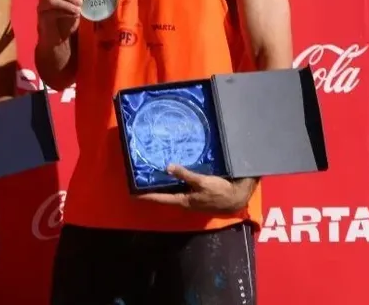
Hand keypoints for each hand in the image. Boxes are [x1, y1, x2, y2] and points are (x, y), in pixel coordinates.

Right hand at [36, 0, 84, 45]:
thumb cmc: (66, 23)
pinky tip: (73, 16)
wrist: (58, 40)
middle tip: (80, 2)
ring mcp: (42, 7)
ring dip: (67, 4)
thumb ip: (78, 2)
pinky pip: (51, 12)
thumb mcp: (75, 10)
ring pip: (52, 0)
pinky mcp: (41, 17)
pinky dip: (64, 13)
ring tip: (78, 10)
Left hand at [138, 165, 256, 213]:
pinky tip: (173, 174)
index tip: (132, 193)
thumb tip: (167, 167)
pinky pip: (181, 188)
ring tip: (152, 174)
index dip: (146, 195)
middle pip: (164, 195)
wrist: (236, 198)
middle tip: (140, 179)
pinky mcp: (196, 194)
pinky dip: (174, 182)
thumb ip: (185, 174)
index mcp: (182, 200)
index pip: (160, 198)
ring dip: (163, 184)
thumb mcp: (201, 182)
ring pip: (173, 191)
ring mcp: (190, 199)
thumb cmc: (218, 191)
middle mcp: (184, 201)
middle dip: (152, 189)